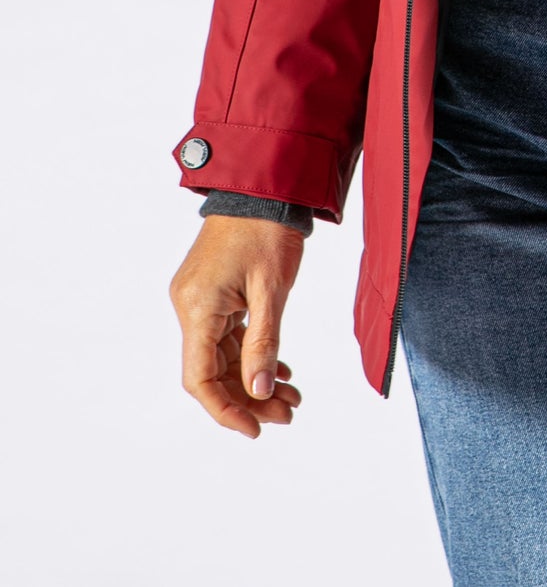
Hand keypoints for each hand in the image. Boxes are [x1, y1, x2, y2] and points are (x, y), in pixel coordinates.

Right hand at [169, 217, 305, 437]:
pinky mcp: (212, 291)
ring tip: (291, 397)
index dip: (225, 410)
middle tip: (288, 414)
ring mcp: (199, 298)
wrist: (265, 183)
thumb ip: (263, 344)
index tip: (255, 429)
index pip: (199, 378)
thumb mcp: (272, 289)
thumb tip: (259, 394)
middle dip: (249, 397)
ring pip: (222, 356)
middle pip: (213, 371)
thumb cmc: (268, 228)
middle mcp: (190, 306)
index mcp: (197, 307)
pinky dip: (251, 353)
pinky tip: (279, 368)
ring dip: (254, 378)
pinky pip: (227, 334)